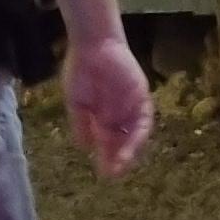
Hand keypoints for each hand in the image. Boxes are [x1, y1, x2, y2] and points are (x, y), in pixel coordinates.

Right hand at [63, 26, 152, 180]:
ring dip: (130, 151)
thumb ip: (81, 124)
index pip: (108, 143)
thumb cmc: (81, 70)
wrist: (92, 45)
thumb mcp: (76, 101)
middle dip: (118, 159)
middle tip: (112, 175)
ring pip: (134, 135)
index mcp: (103, 117)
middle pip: (122, 142)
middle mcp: (119, 115)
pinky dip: (138, 134)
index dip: (106, 158)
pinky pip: (143, 120)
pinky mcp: (142, 97)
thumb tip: (83, 147)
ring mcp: (132, 107)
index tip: (103, 173)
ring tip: (122, 165)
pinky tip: (130, 146)